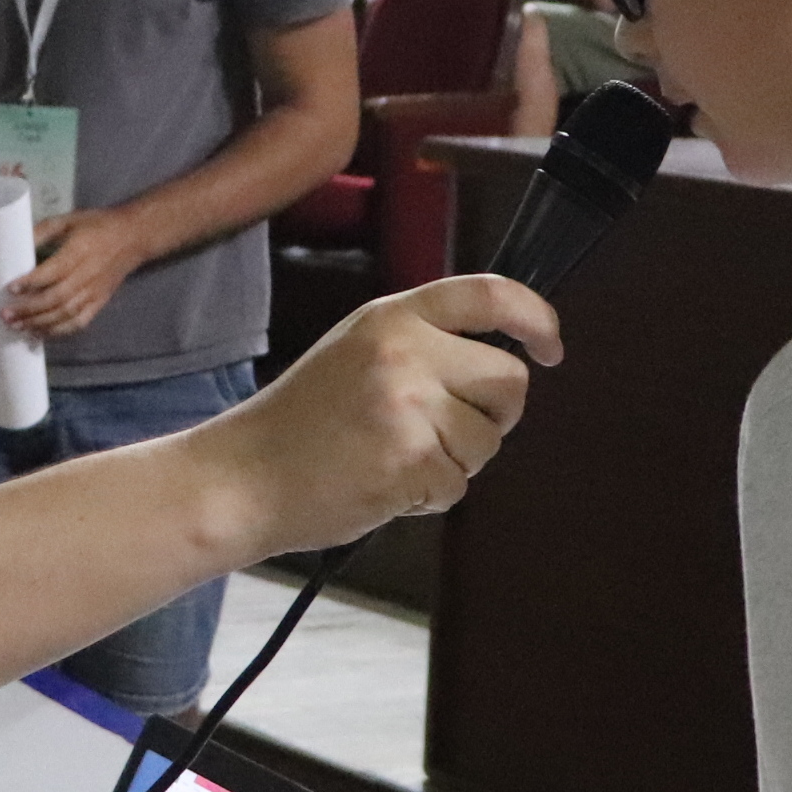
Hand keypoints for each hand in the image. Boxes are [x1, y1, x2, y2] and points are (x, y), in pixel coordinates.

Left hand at [6, 209, 147, 337]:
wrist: (133, 237)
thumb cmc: (97, 225)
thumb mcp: (68, 220)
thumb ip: (42, 231)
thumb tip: (16, 246)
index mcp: (79, 252)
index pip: (53, 271)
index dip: (31, 282)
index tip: (11, 288)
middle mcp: (87, 275)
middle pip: (56, 298)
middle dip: (29, 309)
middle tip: (5, 314)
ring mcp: (94, 292)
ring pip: (65, 314)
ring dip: (39, 324)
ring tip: (17, 327)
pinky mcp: (99, 303)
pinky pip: (78, 322)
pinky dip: (58, 331)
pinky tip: (40, 333)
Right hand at [191, 274, 560, 555]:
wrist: (242, 478)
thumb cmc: (298, 426)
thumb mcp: (354, 352)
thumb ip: (419, 345)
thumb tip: (499, 364)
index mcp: (391, 316)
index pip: (488, 295)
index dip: (535, 318)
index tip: (550, 346)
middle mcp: (404, 352)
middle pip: (508, 381)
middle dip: (496, 415)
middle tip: (451, 432)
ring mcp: (407, 406)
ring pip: (487, 441)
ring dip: (455, 462)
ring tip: (394, 460)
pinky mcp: (409, 461)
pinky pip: (458, 485)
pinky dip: (430, 497)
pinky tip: (384, 486)